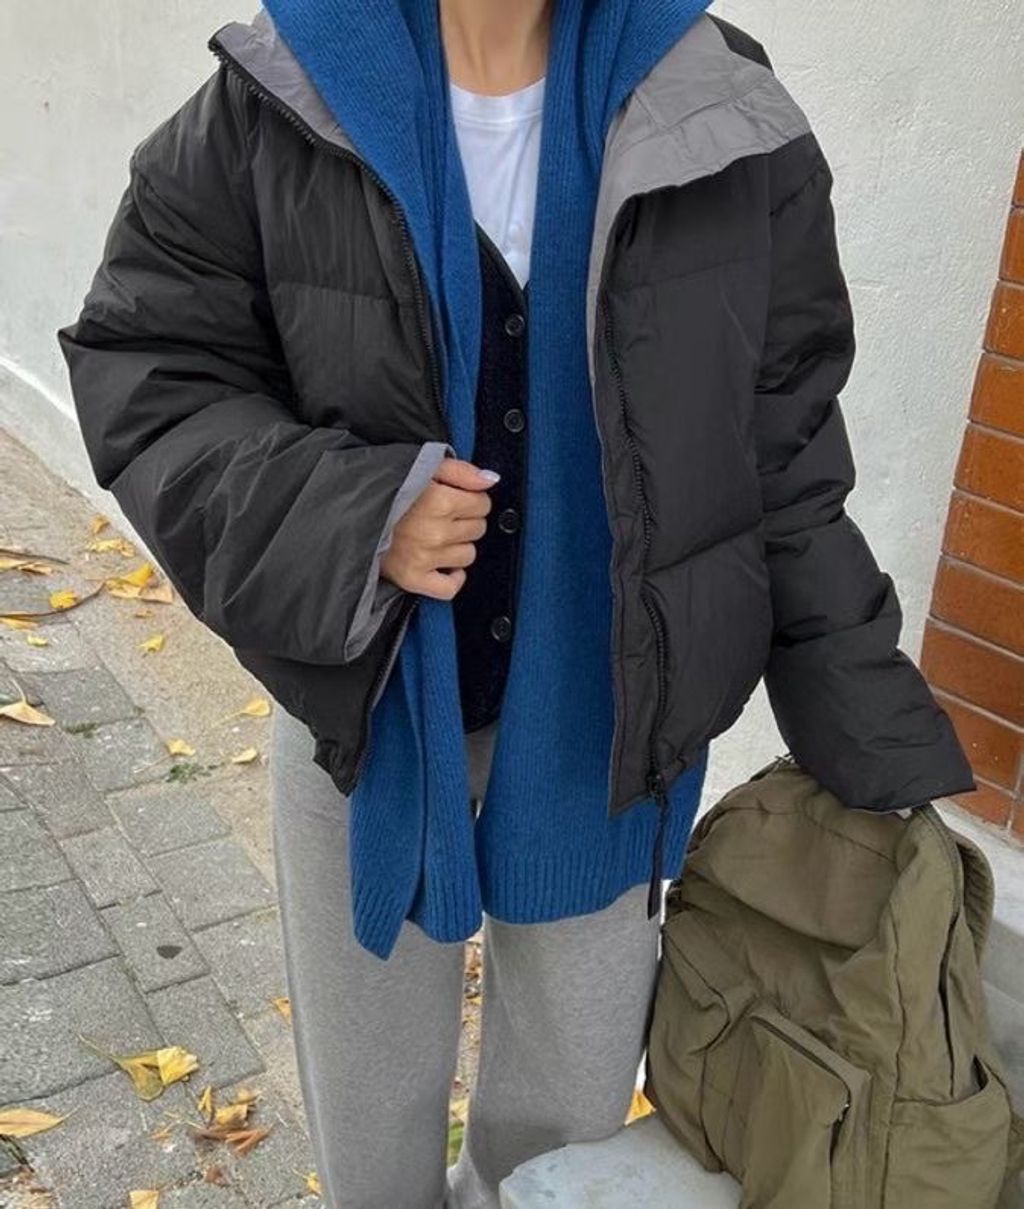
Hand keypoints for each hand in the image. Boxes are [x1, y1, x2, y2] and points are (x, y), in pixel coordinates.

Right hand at [381, 458, 498, 600]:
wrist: (351, 514)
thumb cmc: (388, 488)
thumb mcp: (424, 467)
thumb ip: (461, 471)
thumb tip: (491, 480)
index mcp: (439, 501)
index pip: (482, 503)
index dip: (471, 499)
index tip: (454, 498)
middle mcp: (435, 532)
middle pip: (478, 529)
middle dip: (465, 520)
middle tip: (442, 516)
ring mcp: (425, 558)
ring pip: (468, 555)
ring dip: (458, 546)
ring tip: (436, 536)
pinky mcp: (413, 579)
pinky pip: (450, 588)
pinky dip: (452, 578)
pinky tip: (445, 565)